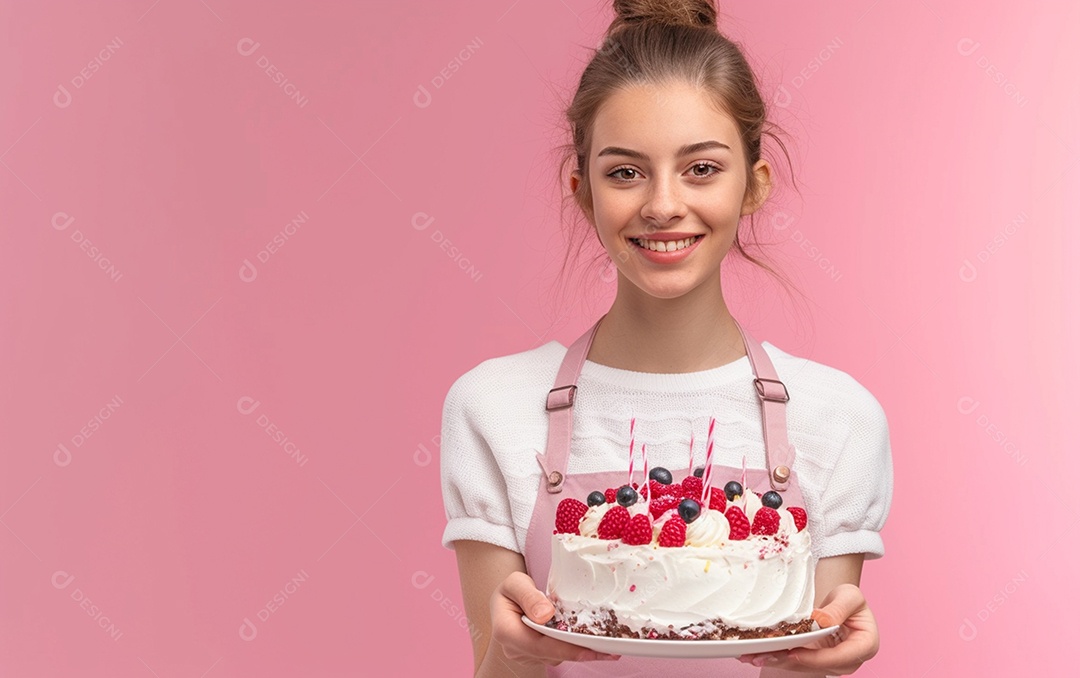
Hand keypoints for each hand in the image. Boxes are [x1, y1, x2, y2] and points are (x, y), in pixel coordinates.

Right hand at [488, 571, 620, 665]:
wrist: (507, 600)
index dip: (565, 648)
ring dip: (580, 651)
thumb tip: (545, 614)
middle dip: (581, 652)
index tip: (589, 648)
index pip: (538, 645)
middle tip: (611, 651)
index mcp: (506, 632)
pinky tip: (592, 642)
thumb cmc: (511, 590)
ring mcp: (526, 655)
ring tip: (607, 645)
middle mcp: (515, 649)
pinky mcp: (536, 656)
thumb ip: (528, 596)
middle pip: (552, 653)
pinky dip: (574, 648)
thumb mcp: (515, 583)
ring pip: (557, 656)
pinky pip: (558, 653)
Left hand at [736, 583, 878, 673]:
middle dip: (788, 662)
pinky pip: (795, 661)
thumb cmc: (850, 600)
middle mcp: (848, 661)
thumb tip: (822, 621)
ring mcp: (829, 663)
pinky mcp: (814, 661)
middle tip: (763, 655)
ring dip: (777, 662)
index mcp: (865, 646)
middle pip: (817, 666)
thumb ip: (839, 609)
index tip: (794, 652)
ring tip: (753, 656)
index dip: (815, 657)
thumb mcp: (850, 596)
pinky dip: (776, 657)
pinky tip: (756, 654)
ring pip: (802, 667)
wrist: (842, 605)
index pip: (839, 657)